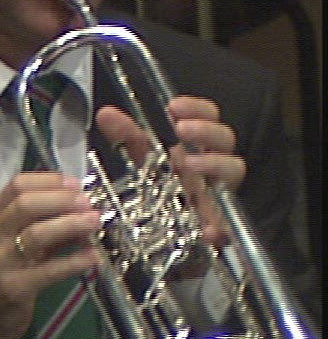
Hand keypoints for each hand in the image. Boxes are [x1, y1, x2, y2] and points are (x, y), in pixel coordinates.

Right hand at [0, 172, 101, 338]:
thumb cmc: (3, 272)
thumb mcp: (15, 241)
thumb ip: (45, 223)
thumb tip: (82, 209)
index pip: (17, 185)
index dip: (50, 181)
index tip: (75, 183)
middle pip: (25, 204)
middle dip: (62, 199)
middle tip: (87, 203)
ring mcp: (1, 262)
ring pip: (36, 234)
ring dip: (70, 225)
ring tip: (93, 223)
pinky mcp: (14, 287)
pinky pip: (49, 271)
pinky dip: (74, 262)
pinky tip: (92, 257)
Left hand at [93, 96, 243, 252]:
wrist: (160, 232)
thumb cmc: (158, 187)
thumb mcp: (140, 160)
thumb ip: (126, 136)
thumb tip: (106, 113)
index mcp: (196, 145)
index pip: (208, 117)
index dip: (196, 108)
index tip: (174, 106)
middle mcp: (211, 165)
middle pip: (225, 138)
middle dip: (205, 129)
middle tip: (181, 129)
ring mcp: (217, 192)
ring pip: (233, 169)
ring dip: (214, 163)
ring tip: (189, 164)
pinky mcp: (218, 224)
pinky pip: (226, 224)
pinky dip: (218, 227)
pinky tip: (208, 230)